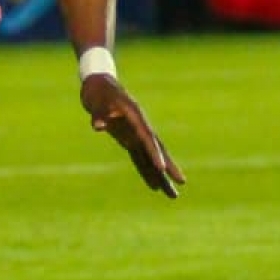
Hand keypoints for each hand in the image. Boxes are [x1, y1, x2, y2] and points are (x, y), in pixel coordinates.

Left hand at [82, 73, 183, 197]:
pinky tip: (154, 186)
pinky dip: (147, 172)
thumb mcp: (97, 101)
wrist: (99, 85)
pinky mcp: (129, 139)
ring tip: (172, 195)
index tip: (162, 169)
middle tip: (182, 183)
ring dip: (161, 175)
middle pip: (158, 150)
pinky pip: (140, 158)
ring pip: (151, 158)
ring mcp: (136, 134)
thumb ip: (99, 114)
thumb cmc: (99, 92)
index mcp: (136, 116)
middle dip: (170, 167)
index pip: (147, 138)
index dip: (155, 154)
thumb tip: (98, 126)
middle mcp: (140, 127)